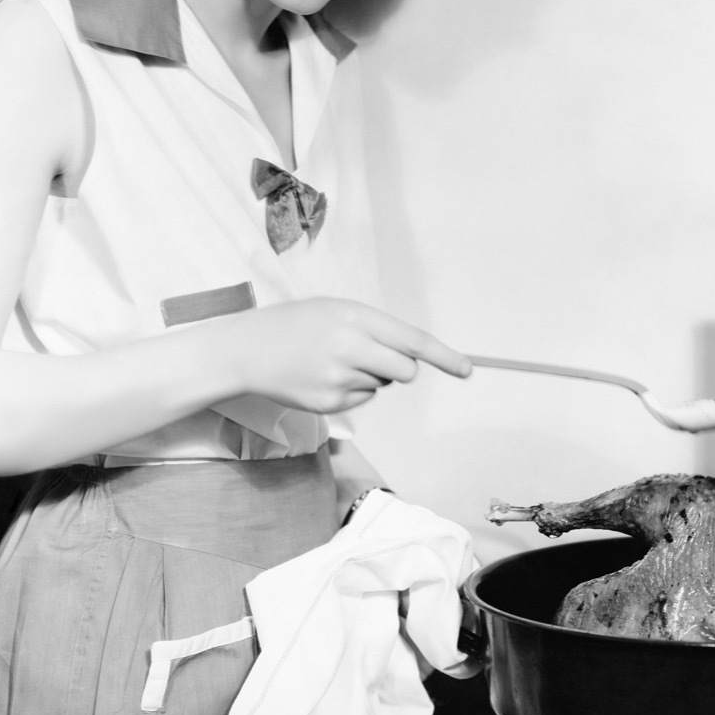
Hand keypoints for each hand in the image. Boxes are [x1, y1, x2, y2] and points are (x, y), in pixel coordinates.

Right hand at [227, 297, 471, 413]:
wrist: (247, 350)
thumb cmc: (296, 325)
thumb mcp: (335, 310)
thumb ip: (374, 329)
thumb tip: (410, 357)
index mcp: (355, 317)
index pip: (412, 340)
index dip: (444, 355)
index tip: (467, 369)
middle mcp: (350, 347)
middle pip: (404, 371)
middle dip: (399, 369)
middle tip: (372, 357)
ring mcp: (339, 379)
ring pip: (380, 385)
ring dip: (368, 376)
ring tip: (331, 361)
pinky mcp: (329, 404)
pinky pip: (361, 399)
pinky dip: (349, 390)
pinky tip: (322, 377)